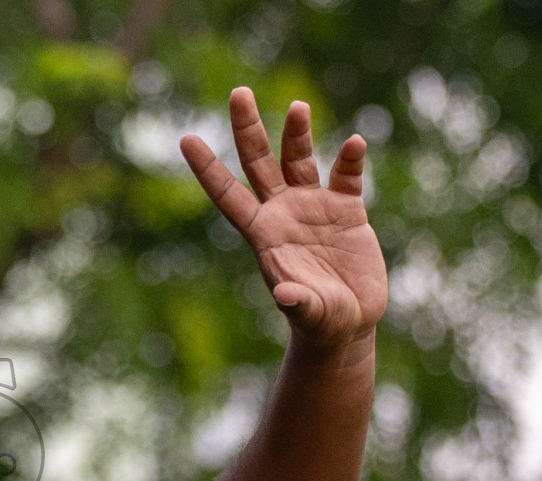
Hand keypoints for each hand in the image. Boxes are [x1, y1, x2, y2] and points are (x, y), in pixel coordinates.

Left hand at [181, 88, 387, 352]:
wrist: (347, 326)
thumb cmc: (319, 323)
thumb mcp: (309, 313)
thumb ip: (297, 301)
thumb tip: (284, 294)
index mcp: (262, 234)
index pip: (228, 195)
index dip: (207, 168)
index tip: (186, 139)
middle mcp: (283, 213)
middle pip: (259, 163)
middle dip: (248, 129)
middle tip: (238, 93)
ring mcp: (314, 208)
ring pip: (299, 160)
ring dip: (297, 134)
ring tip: (297, 108)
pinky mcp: (347, 211)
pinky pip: (346, 176)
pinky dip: (350, 160)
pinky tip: (354, 145)